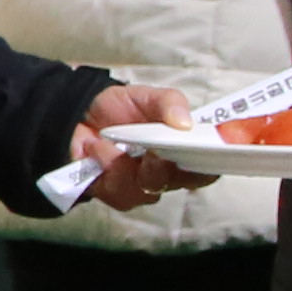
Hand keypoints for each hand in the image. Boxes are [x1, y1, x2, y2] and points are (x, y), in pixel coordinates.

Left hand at [73, 83, 194, 209]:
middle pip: (178, 183)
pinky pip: (117, 192)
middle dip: (164, 167)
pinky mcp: (114, 193)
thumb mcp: (149, 97)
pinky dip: (106, 166)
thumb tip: (185, 122)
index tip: (200, 153)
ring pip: (146, 191)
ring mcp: (141, 187)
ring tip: (112, 141)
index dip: (209, 166)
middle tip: (152, 150)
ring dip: (127, 166)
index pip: (206, 169)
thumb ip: (170, 103)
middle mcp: (166, 174)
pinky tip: (96, 149)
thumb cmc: (123, 109)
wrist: (81, 113)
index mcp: (182, 152)